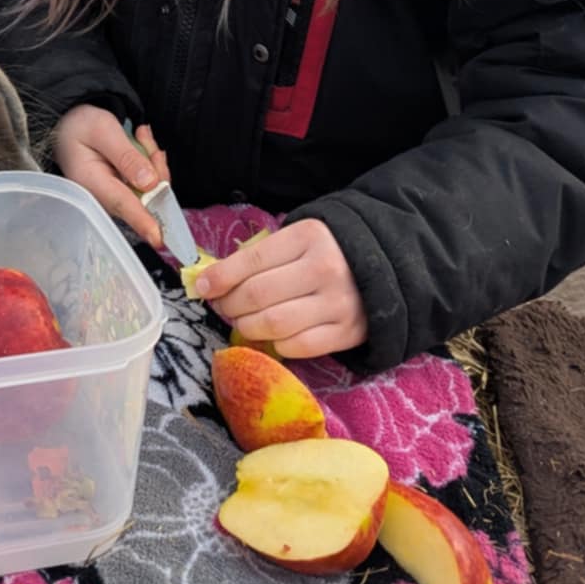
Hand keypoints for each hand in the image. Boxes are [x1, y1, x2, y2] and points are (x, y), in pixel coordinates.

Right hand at [51, 105, 170, 249]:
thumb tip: (150, 183)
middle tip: (143, 134)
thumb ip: (126, 155)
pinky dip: (151, 163)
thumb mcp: (103, 130)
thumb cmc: (80, 127)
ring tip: (139, 134)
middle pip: (145, 197)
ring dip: (153, 161)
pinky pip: (149, 184)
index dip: (142, 221)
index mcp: (90, 182)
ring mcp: (115, 197)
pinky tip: (140, 142)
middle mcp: (103, 197)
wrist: (69, 126)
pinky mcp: (123, 193)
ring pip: (151, 190)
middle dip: (156, 167)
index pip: (122, 204)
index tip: (159, 238)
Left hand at [189, 217, 367, 357]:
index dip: (220, 277)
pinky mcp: (348, 332)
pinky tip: (274, 336)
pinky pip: (298, 347)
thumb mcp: (295, 241)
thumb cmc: (325, 252)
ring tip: (244, 322)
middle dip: (230, 305)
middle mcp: (325, 268)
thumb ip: (257, 257)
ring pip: (274, 324)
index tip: (201, 288)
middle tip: (225, 307)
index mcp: (308, 236)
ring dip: (248, 327)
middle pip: (257, 295)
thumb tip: (208, 281)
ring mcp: (338, 302)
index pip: (251, 260)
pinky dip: (277, 345)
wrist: (383, 269)